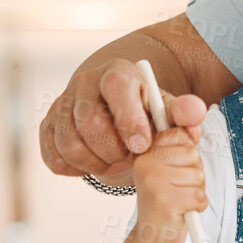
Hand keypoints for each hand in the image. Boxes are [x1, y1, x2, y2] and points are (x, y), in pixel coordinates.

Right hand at [40, 57, 206, 179]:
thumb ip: (185, 112)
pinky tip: (95, 163)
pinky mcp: (47, 127)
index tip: (142, 145)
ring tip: (115, 162)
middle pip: (90, 123)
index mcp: (118, 73)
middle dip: (113, 150)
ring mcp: (61, 105)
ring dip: (95, 163)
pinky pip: (54, 157)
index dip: (129, 120)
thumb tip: (195, 113)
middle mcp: (84, 83)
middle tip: (130, 158)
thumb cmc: (145, 112)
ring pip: (70, 144)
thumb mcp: (168, 110)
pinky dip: (76, 169)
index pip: (117, 87)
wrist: (115, 110)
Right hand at [131, 127, 206, 242]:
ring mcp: (153, 181)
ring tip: (178, 200)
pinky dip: (197, 207)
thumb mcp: (170, 168)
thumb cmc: (165, 200)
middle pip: (193, 155)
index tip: (175, 170)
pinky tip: (181, 211)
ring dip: (195, 191)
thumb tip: (194, 124)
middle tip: (177, 189)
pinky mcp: (164, 201)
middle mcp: (145, 163)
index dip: (187, 155)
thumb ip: (181, 145)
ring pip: (198, 176)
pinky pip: (199, 196)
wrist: (152, 235)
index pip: (180, 134)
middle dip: (193, 174)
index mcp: (145, 152)